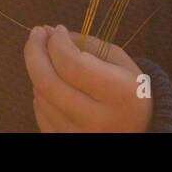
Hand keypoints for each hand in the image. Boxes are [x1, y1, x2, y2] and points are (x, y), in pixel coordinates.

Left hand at [23, 24, 152, 131]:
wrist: (136, 130)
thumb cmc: (127, 89)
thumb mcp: (118, 61)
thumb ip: (85, 43)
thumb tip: (49, 31)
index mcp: (119, 94)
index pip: (73, 66)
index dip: (57, 44)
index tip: (55, 29)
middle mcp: (98, 120)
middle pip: (49, 83)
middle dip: (35, 53)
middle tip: (36, 33)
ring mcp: (79, 136)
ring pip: (41, 96)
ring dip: (39, 71)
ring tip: (50, 59)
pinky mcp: (64, 142)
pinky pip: (40, 113)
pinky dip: (41, 93)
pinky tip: (54, 84)